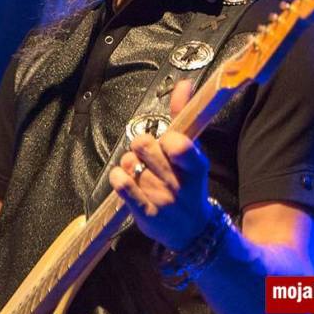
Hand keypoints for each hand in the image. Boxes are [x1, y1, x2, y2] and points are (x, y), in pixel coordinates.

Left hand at [109, 79, 211, 250]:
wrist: (192, 230)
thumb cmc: (188, 182)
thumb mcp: (192, 151)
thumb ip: (184, 116)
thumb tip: (184, 84)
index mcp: (195, 164)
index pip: (179, 144)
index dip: (168, 140)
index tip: (168, 144)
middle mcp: (179, 182)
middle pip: (144, 145)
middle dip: (142, 146)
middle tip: (149, 156)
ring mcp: (162, 199)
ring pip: (129, 162)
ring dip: (130, 163)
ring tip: (140, 171)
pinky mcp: (146, 214)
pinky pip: (122, 186)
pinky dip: (118, 177)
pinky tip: (122, 177)